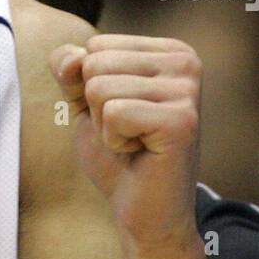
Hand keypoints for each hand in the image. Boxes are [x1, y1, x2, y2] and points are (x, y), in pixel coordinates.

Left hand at [50, 34, 201, 248]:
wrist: (145, 212)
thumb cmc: (118, 155)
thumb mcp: (84, 102)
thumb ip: (70, 70)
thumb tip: (74, 58)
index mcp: (169, 51)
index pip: (95, 46)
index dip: (90, 88)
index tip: (121, 115)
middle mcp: (186, 63)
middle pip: (95, 64)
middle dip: (96, 107)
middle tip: (126, 133)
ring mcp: (188, 90)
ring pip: (100, 88)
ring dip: (105, 126)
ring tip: (134, 143)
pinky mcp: (181, 121)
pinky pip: (114, 113)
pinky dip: (114, 140)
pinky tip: (140, 152)